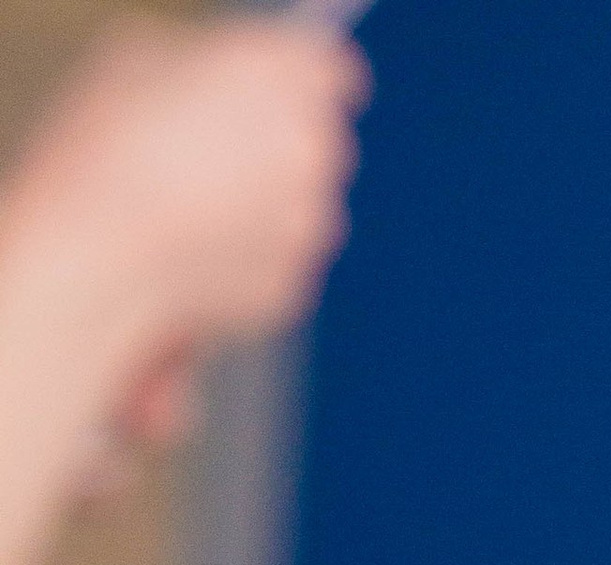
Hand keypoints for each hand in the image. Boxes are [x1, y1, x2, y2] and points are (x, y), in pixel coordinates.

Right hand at [0, 13, 366, 443]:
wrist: (101, 242)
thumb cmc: (109, 138)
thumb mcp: (143, 58)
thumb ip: (203, 64)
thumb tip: (211, 78)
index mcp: (285, 74)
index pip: (333, 72)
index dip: (305, 83)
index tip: (288, 94)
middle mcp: (313, 148)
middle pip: (318, 142)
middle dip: (279, 145)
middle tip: (221, 153)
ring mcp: (308, 225)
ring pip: (303, 209)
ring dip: (266, 205)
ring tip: (200, 207)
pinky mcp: (293, 286)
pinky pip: (279, 264)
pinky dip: (249, 259)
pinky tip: (198, 251)